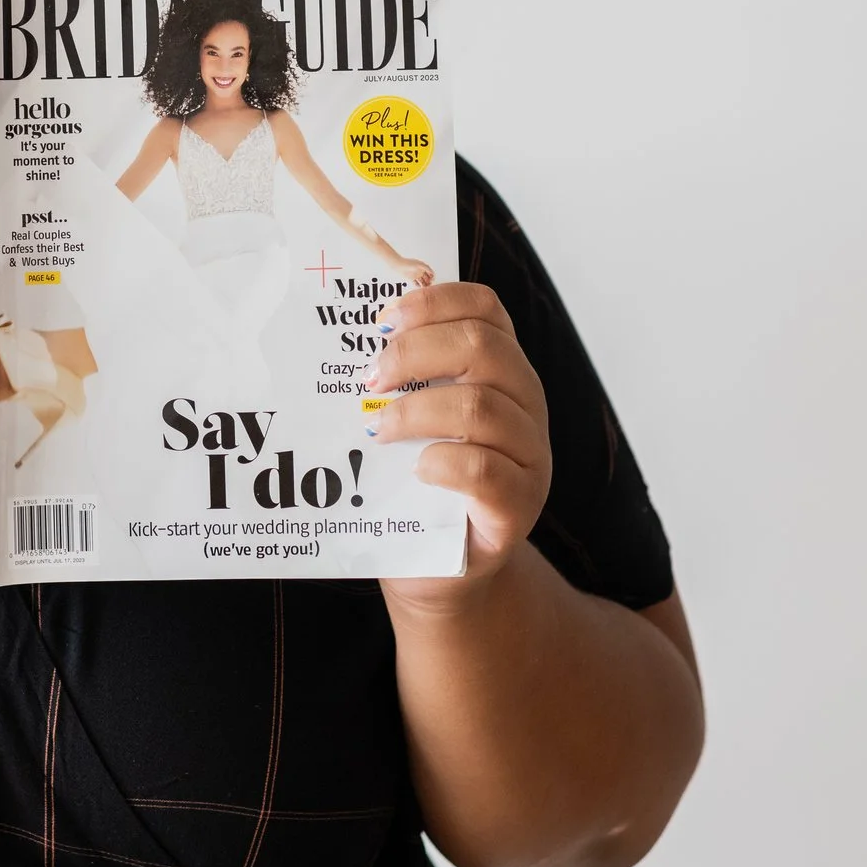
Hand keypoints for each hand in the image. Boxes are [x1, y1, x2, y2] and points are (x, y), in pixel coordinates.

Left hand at [360, 283, 549, 610]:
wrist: (442, 565)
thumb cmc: (417, 483)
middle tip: (370, 379)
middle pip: (483, 346)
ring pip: (481, 407)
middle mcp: (525, 403)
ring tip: (377, 431)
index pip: (484, 307)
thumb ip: (398, 378)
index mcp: (501, 368)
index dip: (433, 301)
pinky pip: (483, 470)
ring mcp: (529, 455)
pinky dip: (440, 463)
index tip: (381, 320)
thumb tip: (337, 337)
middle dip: (415, 352)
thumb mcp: (411, 418)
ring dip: (415, 412)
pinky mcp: (519, 506)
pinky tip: (414, 470)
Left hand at [394, 256, 435, 285]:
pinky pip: (416, 284)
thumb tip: (432, 272)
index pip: (430, 273)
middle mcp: (420, 271)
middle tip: (429, 284)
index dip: (432, 276)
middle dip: (429, 281)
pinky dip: (418, 286)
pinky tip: (419, 286)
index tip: (432, 279)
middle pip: (427, 278)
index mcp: (423, 267)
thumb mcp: (419, 264)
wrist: (399, 265)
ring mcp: (416, 275)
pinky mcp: (411, 279)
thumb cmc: (409, 263)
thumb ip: (426, 268)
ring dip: (424, 284)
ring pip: (422, 281)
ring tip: (424, 287)